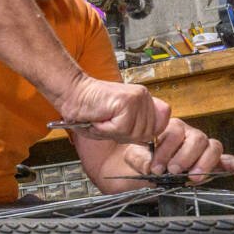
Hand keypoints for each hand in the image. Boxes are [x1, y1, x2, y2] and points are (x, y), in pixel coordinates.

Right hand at [55, 75, 170, 144]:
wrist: (71, 94)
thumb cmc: (89, 111)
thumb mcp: (117, 125)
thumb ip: (136, 129)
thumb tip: (151, 139)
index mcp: (144, 100)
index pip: (161, 125)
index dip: (144, 134)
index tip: (124, 129)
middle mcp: (144, 96)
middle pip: (147, 134)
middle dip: (125, 136)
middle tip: (108, 123)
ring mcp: (137, 98)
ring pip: (135, 133)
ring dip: (114, 132)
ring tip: (103, 119)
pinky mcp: (127, 101)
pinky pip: (123, 128)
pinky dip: (108, 128)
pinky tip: (101, 118)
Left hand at [122, 118, 233, 183]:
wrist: (142, 170)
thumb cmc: (141, 160)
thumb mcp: (135, 158)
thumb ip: (142, 159)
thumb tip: (152, 165)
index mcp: (170, 129)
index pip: (175, 132)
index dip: (166, 150)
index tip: (156, 167)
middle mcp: (190, 135)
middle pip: (197, 138)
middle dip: (185, 156)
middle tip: (173, 171)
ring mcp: (203, 149)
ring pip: (213, 147)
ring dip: (204, 163)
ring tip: (192, 177)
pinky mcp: (213, 164)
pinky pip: (231, 161)